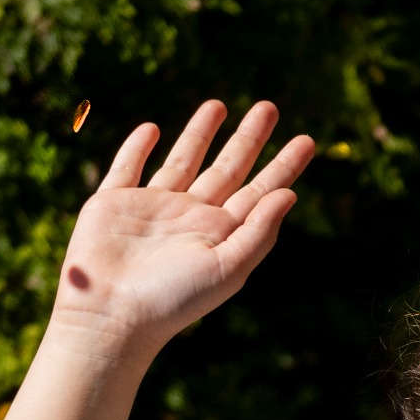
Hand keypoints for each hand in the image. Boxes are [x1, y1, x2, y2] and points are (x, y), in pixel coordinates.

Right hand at [50, 101, 315, 361]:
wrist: (113, 314)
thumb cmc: (174, 299)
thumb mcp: (227, 267)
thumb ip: (259, 230)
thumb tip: (290, 194)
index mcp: (220, 234)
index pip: (259, 192)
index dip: (283, 166)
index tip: (307, 140)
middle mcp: (191, 218)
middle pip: (228, 168)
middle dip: (249, 139)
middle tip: (270, 107)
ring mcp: (153, 208)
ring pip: (183, 161)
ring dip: (199, 134)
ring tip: (218, 105)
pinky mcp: (114, 203)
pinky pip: (128, 167)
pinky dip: (137, 147)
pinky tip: (151, 129)